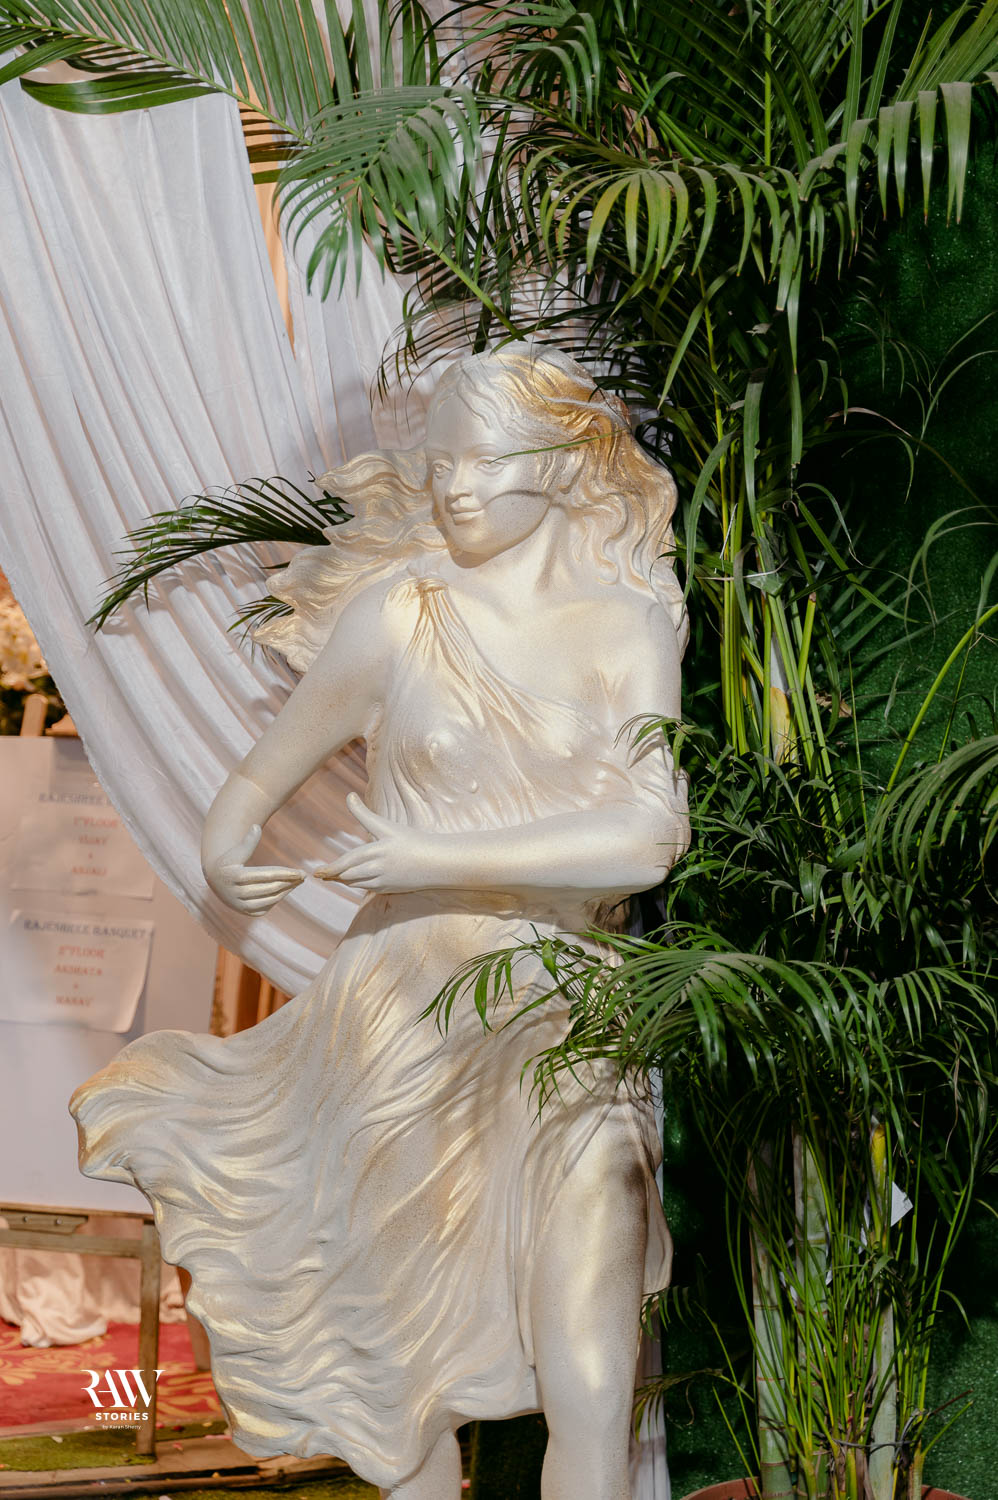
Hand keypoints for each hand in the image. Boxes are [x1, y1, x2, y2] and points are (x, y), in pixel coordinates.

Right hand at [203, 825, 305, 913]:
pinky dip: (277, 899)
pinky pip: (266, 907)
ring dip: (286, 890)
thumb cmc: (229, 861)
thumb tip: (256, 827)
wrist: (215, 880)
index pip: (267, 875)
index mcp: (234, 876)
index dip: (286, 873)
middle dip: (289, 882)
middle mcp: (235, 894)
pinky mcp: (245, 913)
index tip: (301, 872)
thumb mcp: (235, 851)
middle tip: (303, 876)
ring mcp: (240, 906)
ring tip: (297, 882)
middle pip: (270, 888)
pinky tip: (286, 889)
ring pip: (270, 899)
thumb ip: (247, 842)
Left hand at [314, 794, 450, 892]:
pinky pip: (367, 888)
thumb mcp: (386, 826)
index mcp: (375, 851)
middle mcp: (377, 869)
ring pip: (356, 883)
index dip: (331, 868)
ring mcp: (382, 881)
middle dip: (333, 875)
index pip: (347, 862)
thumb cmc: (411, 840)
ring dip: (344, 880)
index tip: (317, 872)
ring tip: (332, 877)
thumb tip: (348, 796)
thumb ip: (364, 814)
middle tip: (320, 875)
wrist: (437, 862)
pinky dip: (358, 884)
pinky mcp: (389, 889)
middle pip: (348, 875)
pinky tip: (353, 880)